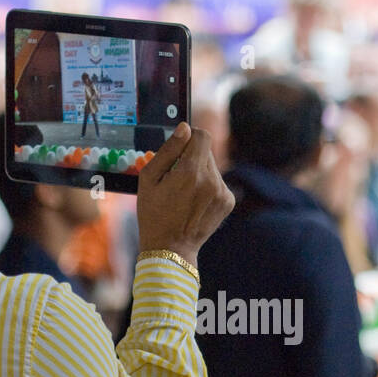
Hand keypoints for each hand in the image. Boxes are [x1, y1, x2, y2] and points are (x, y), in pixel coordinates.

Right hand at [136, 122, 234, 266]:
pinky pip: (218, 182)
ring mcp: (223, 192)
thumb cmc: (153, 213)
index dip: (189, 137)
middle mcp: (211, 180)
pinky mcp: (228, 201)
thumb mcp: (149, 179)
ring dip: (199, 173)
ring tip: (183, 194)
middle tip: (175, 178)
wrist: (170, 248)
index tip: (180, 147)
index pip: (201, 135)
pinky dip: (207, 187)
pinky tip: (194, 202)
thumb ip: (168, 150)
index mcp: (191, 172)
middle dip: (191, 158)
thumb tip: (184, 128)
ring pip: (212, 167)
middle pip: (206, 151)